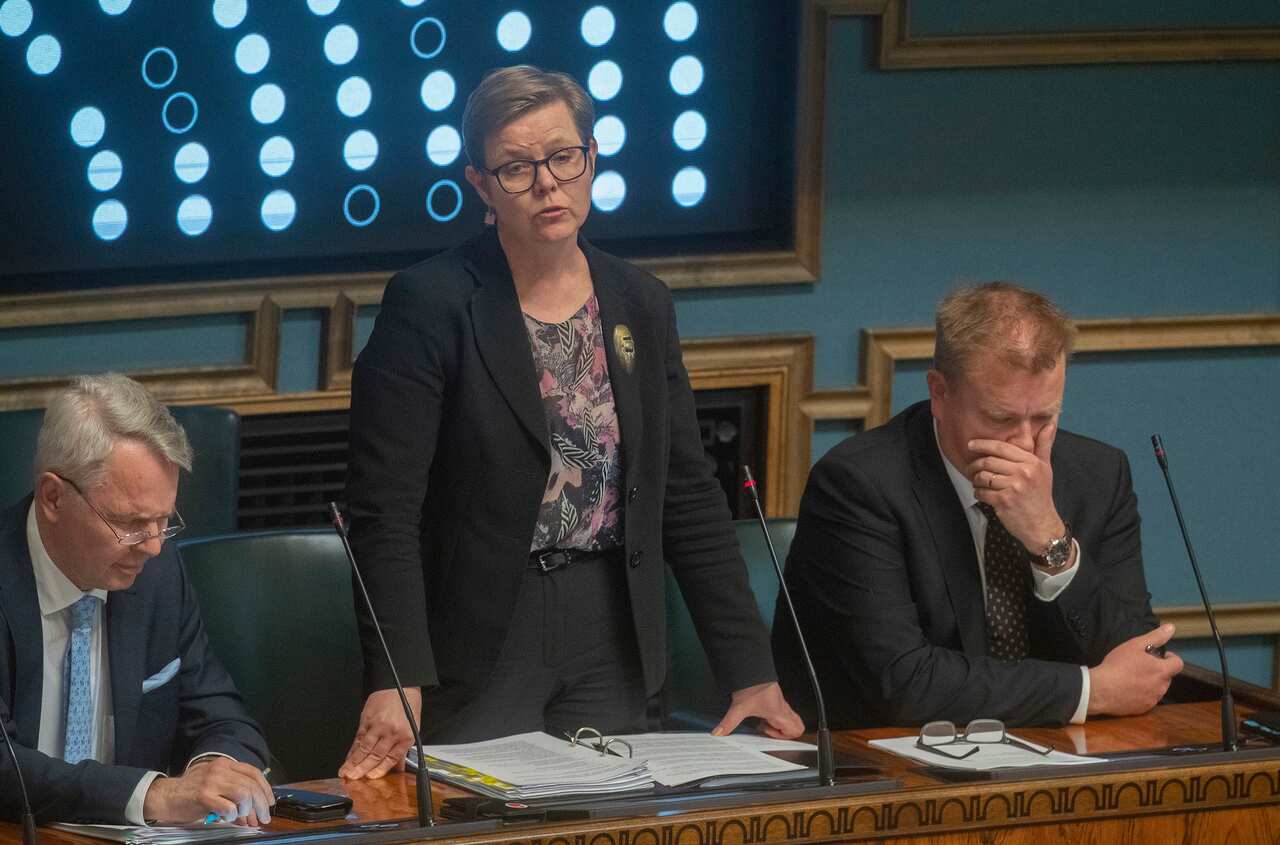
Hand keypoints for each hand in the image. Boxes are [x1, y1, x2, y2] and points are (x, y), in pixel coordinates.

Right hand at [142, 756, 272, 825]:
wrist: (166, 796)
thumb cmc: (192, 793)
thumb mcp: (216, 787)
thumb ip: (235, 796)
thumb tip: (254, 814)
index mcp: (225, 764)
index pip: (254, 773)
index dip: (265, 789)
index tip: (270, 802)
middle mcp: (221, 769)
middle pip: (251, 785)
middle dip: (261, 804)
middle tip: (263, 818)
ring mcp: (212, 782)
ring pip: (244, 795)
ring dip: (248, 810)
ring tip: (242, 817)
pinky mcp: (204, 796)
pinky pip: (229, 807)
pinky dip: (233, 815)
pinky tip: (227, 818)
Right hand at [339, 687, 421, 778]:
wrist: (400, 684)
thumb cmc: (408, 705)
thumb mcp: (413, 727)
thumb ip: (403, 749)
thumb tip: (397, 768)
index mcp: (405, 736)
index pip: (391, 758)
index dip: (379, 770)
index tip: (370, 778)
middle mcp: (391, 731)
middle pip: (375, 755)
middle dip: (362, 769)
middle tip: (353, 779)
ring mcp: (378, 725)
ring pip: (364, 748)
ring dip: (353, 762)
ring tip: (345, 772)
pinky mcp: (367, 719)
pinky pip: (358, 737)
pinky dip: (352, 749)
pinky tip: (348, 757)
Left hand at [711, 681, 804, 738]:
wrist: (751, 669)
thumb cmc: (750, 685)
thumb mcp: (739, 708)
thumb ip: (728, 723)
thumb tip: (720, 733)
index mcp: (778, 712)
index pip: (795, 730)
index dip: (782, 737)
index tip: (766, 733)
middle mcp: (782, 708)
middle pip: (797, 726)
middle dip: (784, 734)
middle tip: (768, 731)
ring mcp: (781, 703)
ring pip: (791, 719)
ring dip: (779, 725)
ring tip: (764, 724)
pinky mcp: (776, 699)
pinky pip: (783, 712)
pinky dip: (775, 718)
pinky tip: (761, 715)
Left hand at [968, 421, 1065, 553]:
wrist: (1042, 524)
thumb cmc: (1041, 495)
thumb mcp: (1046, 468)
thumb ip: (1044, 445)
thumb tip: (1050, 422)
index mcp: (1032, 462)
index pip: (1002, 448)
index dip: (983, 444)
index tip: (971, 445)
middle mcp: (1024, 473)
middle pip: (989, 461)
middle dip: (975, 464)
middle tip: (970, 467)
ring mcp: (1014, 488)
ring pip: (983, 476)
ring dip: (975, 479)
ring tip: (977, 482)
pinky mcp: (1004, 501)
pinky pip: (982, 492)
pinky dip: (978, 493)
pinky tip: (981, 494)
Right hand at [1088, 624, 1183, 716]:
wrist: (1101, 689)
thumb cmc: (1118, 665)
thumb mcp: (1134, 645)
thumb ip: (1155, 637)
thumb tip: (1171, 627)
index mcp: (1161, 670)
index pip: (1178, 664)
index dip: (1170, 658)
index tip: (1158, 656)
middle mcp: (1162, 687)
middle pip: (1167, 676)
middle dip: (1158, 670)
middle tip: (1140, 666)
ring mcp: (1153, 699)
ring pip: (1158, 689)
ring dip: (1151, 683)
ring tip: (1132, 678)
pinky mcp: (1144, 709)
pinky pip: (1148, 700)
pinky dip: (1142, 694)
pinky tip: (1128, 690)